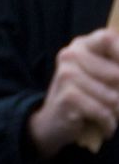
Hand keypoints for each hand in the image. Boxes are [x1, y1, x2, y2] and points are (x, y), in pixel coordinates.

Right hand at [27, 28, 118, 156]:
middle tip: (116, 102)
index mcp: (81, 45)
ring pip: (113, 97)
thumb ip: (115, 69)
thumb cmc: (84, 96)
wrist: (51, 122)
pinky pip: (103, 112)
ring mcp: (67, 76)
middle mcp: (70, 56)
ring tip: (107, 114)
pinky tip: (103, 125)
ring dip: (116, 112)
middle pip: (117, 74)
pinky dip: (108, 123)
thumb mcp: (101, 76)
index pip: (108, 38)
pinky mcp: (68, 97)